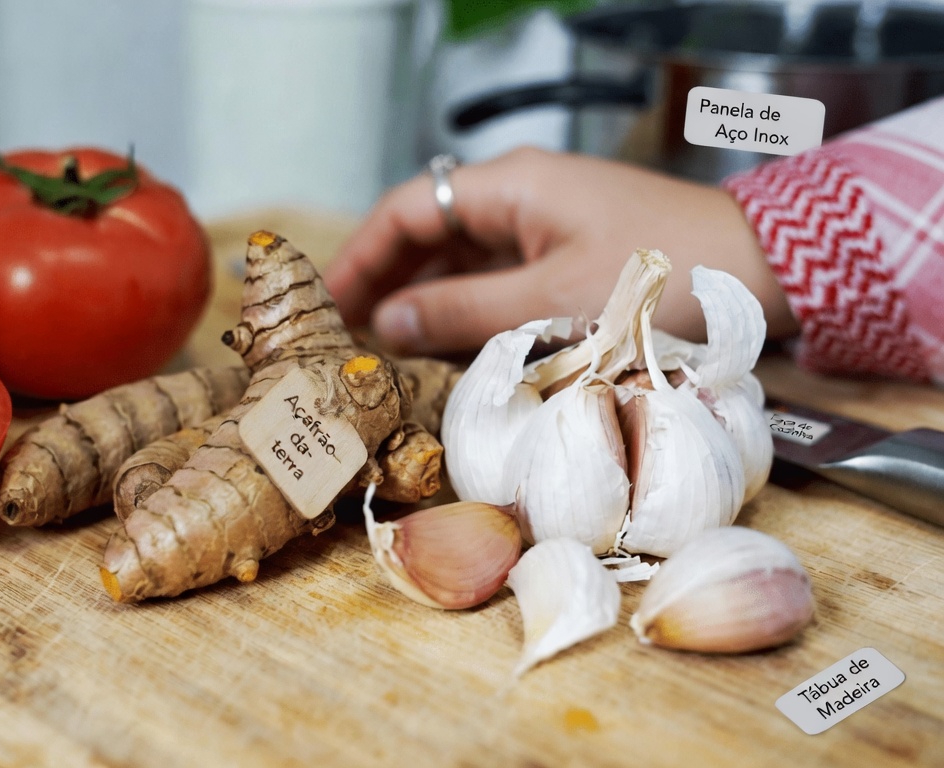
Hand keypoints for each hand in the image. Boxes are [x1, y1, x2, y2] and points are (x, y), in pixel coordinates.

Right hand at [322, 147, 799, 355]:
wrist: (762, 271)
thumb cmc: (665, 276)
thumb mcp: (551, 303)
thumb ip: (460, 311)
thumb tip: (387, 322)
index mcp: (510, 186)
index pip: (407, 210)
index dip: (359, 256)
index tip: (326, 304)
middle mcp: (521, 196)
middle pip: (428, 234)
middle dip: (385, 283)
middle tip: (348, 337)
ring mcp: (545, 225)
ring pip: (461, 260)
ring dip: (425, 301)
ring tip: (389, 352)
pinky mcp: (568, 255)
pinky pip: (498, 278)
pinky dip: (467, 310)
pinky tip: (450, 350)